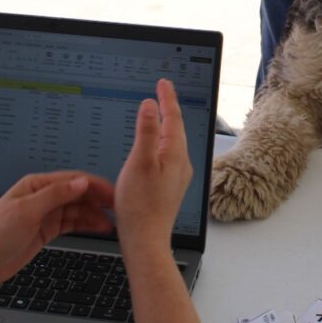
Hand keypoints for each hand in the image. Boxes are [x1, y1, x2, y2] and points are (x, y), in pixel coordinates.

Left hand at [0, 171, 114, 288]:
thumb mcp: (25, 212)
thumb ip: (55, 195)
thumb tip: (81, 182)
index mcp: (36, 185)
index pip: (73, 180)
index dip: (95, 186)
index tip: (114, 194)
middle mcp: (43, 196)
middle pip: (79, 193)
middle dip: (100, 199)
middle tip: (121, 208)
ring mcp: (46, 214)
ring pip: (79, 209)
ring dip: (96, 214)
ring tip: (113, 222)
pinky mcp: (48, 230)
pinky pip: (73, 223)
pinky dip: (87, 224)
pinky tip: (100, 227)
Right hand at [114, 79, 193, 252]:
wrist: (145, 240)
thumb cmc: (140, 205)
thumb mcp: (140, 162)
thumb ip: (147, 132)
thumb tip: (151, 105)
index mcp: (175, 154)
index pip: (174, 117)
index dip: (167, 98)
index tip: (163, 82)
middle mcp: (181, 164)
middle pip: (177, 128)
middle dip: (169, 108)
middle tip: (163, 89)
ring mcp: (177, 176)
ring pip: (173, 141)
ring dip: (167, 124)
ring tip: (161, 111)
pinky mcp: (169, 186)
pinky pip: (168, 154)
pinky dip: (162, 141)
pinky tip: (155, 145)